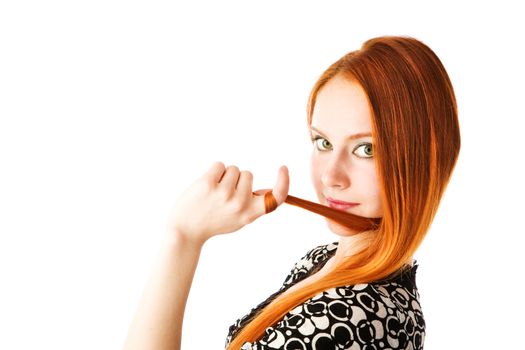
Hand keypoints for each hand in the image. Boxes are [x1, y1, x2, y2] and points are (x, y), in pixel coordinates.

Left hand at [165, 161, 288, 244]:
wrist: (185, 230)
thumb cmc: (213, 222)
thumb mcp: (238, 219)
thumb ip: (253, 204)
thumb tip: (270, 188)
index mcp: (249, 214)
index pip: (275, 198)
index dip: (284, 182)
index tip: (283, 169)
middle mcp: (239, 204)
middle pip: (248, 174)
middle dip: (237, 179)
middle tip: (222, 197)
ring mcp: (224, 194)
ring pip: (233, 169)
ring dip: (224, 176)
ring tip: (213, 193)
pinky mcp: (208, 184)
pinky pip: (220, 165)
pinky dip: (214, 171)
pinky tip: (206, 186)